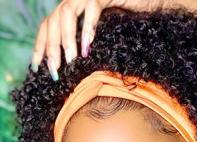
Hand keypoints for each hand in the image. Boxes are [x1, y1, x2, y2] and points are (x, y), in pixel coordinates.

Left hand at [31, 0, 196, 80]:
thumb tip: (76, 79)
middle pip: (51, 21)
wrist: (159, 13)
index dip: (39, 46)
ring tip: (72, 61)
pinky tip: (88, 49)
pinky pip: (91, 8)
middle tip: (55, 71)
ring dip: (66, 40)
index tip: (37, 67)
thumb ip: (89, 56)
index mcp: (74, 15)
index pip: (48, 27)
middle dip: (49, 48)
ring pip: (66, 14)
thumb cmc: (134, 35)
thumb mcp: (106, 49)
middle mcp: (78, 2)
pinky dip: (88, 29)